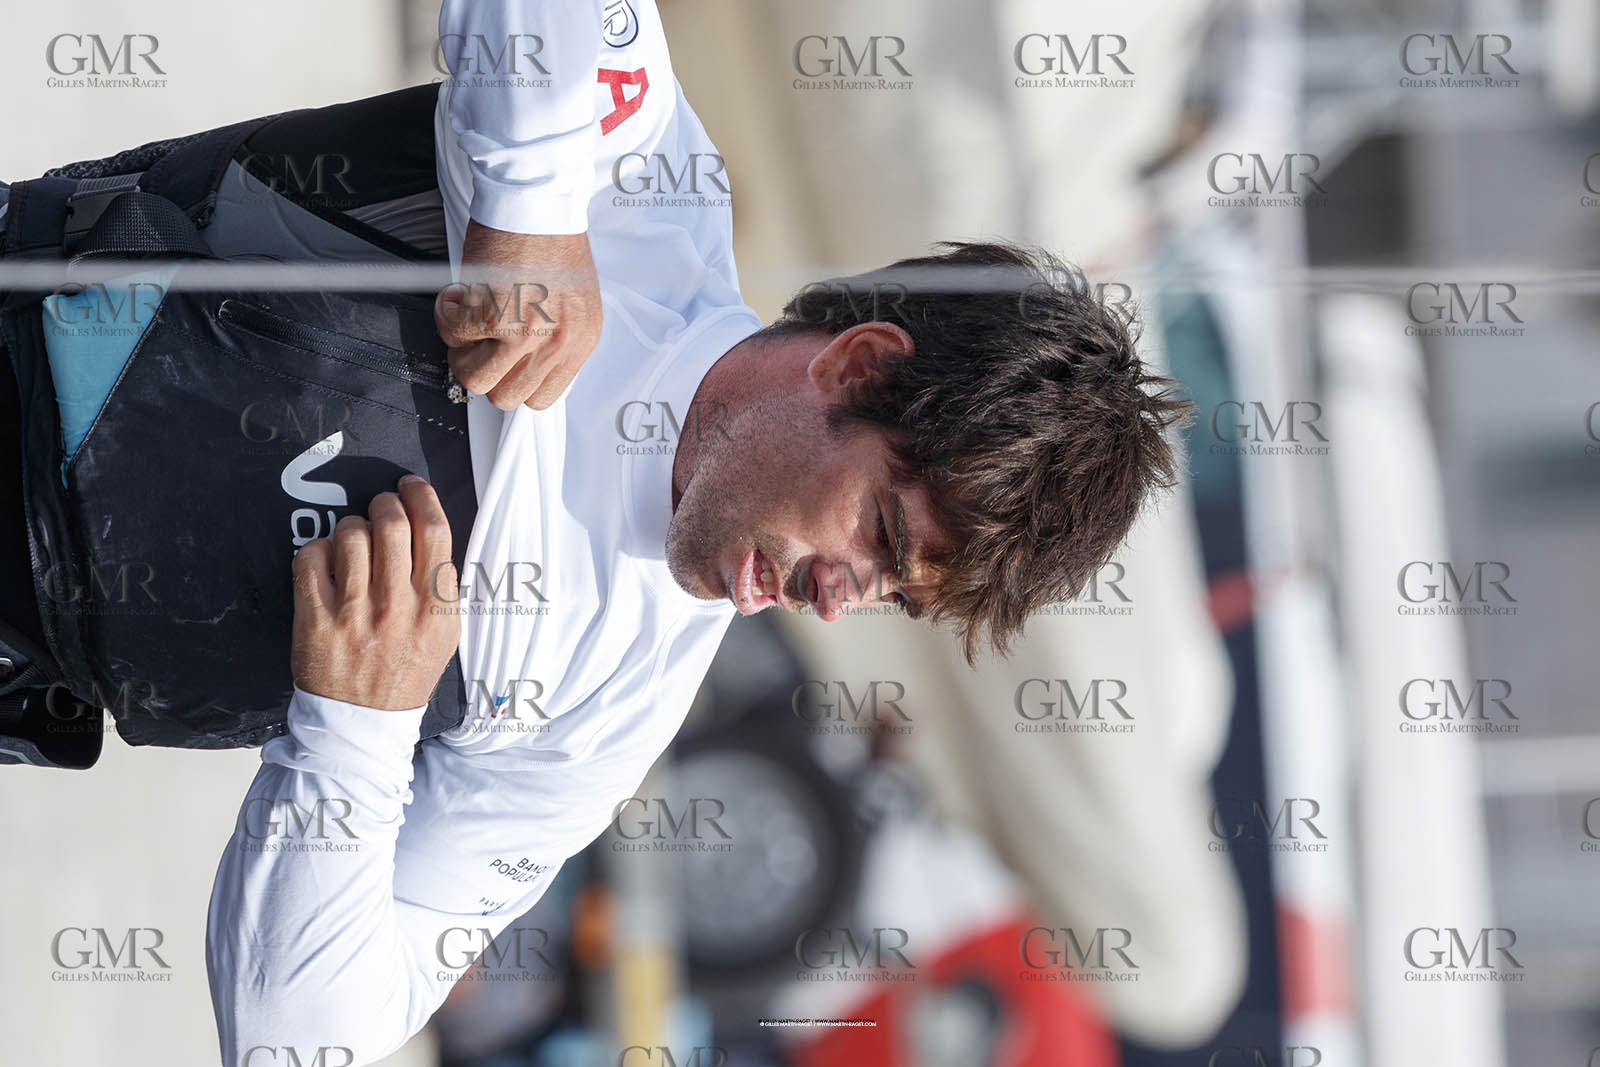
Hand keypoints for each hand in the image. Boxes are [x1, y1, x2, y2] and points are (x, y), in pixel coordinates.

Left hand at [290, 475, 461, 710]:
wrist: (361, 723)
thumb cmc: (404, 675)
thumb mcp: (445, 637)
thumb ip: (445, 591)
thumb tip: (435, 544)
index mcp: (435, 608)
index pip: (435, 532)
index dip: (422, 497)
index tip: (411, 486)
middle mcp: (397, 606)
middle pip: (392, 523)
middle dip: (384, 503)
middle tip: (379, 507)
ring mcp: (355, 612)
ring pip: (350, 534)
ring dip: (350, 527)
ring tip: (351, 540)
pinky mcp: (316, 619)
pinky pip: (311, 557)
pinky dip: (317, 549)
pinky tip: (325, 561)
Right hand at [434, 222, 602, 410]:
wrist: (537, 199)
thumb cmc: (551, 239)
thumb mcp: (572, 302)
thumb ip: (555, 339)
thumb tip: (522, 366)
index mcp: (580, 342)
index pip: (542, 397)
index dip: (514, 381)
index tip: (502, 364)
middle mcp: (556, 343)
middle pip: (506, 397)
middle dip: (485, 370)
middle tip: (478, 342)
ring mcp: (523, 333)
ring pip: (474, 378)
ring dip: (462, 352)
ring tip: (467, 322)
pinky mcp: (490, 314)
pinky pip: (452, 337)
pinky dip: (446, 317)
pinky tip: (458, 294)